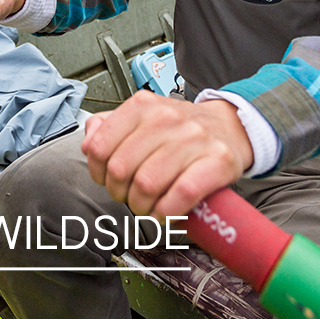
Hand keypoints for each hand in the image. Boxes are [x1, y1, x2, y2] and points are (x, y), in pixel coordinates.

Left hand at [81, 90, 253, 218]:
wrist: (230, 127)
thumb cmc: (181, 130)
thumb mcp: (143, 117)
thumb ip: (109, 127)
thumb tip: (89, 144)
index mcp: (142, 106)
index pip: (99, 147)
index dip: (98, 173)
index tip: (108, 181)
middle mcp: (166, 118)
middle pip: (121, 170)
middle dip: (120, 194)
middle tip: (131, 198)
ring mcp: (194, 138)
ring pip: (147, 184)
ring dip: (143, 207)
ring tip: (149, 207)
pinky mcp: (218, 160)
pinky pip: (182, 194)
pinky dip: (168, 212)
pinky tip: (167, 212)